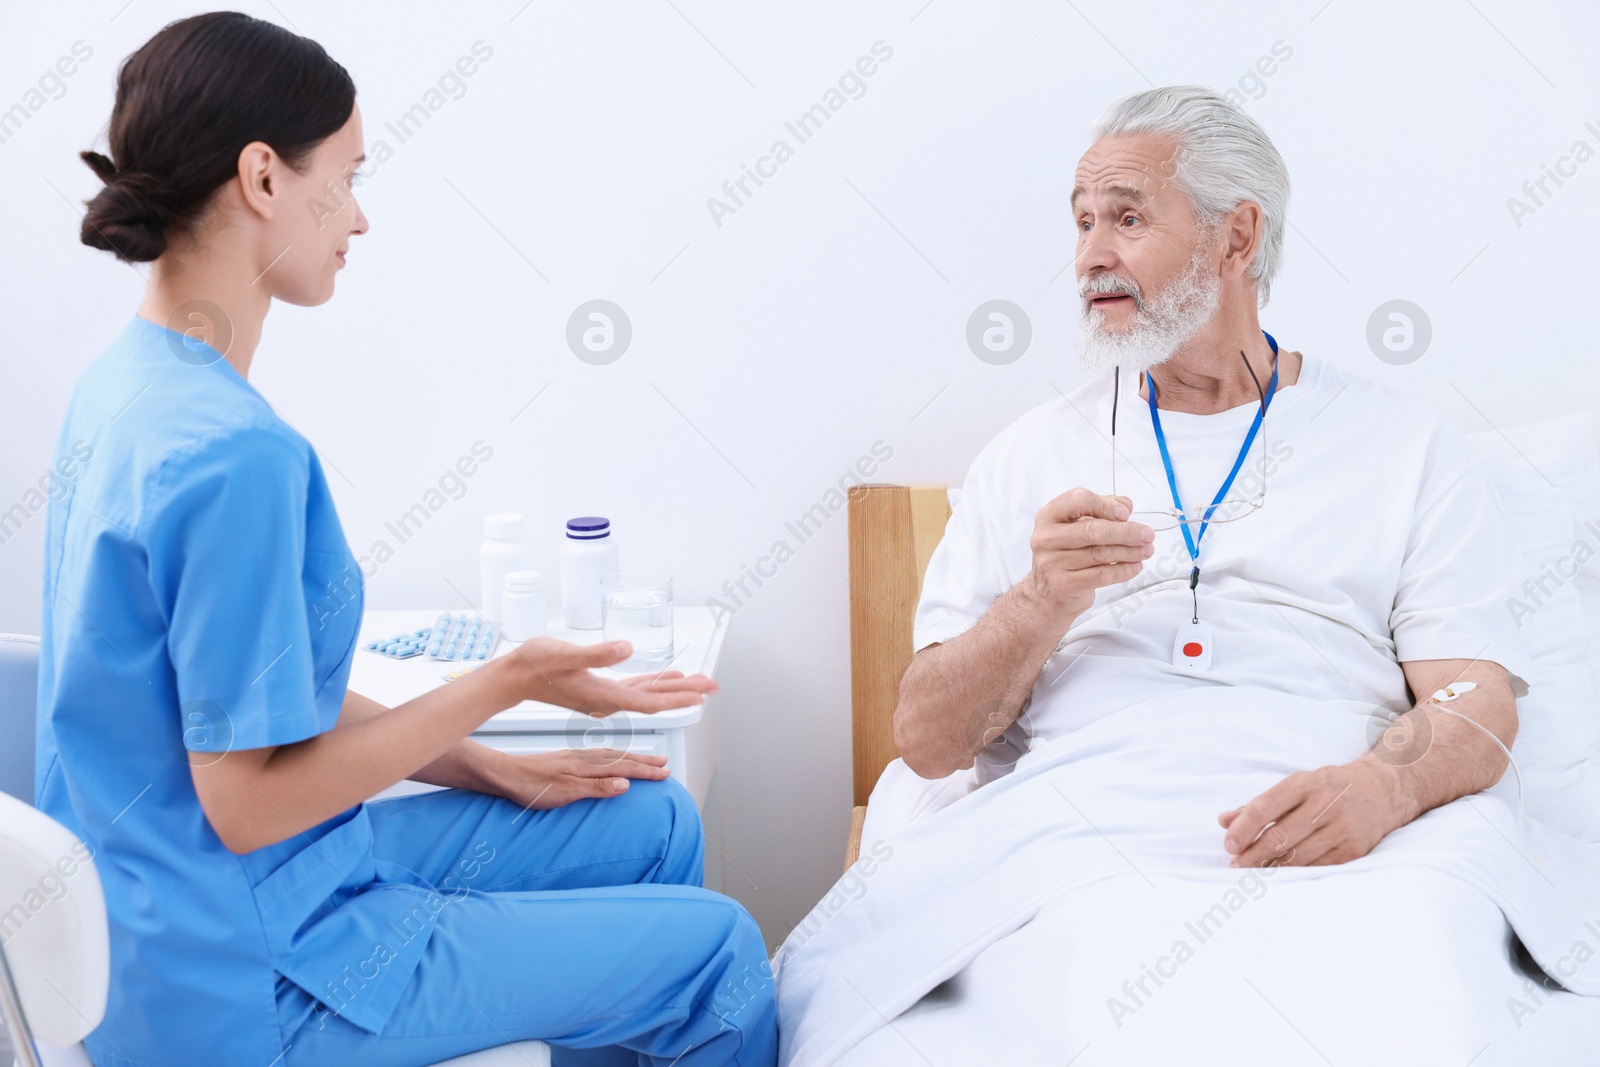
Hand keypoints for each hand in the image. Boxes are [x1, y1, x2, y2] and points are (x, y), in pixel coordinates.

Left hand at [484, 748, 670, 809]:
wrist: (506, 774)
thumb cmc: (533, 787)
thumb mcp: (567, 792)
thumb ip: (597, 787)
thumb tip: (626, 783)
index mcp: (587, 765)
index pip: (624, 767)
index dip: (645, 771)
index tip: (665, 773)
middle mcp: (584, 757)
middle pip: (621, 758)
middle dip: (644, 761)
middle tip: (665, 763)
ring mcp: (575, 756)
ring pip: (611, 755)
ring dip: (631, 757)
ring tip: (647, 759)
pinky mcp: (567, 758)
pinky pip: (599, 755)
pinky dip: (614, 756)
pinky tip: (613, 759)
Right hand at [505, 638, 717, 714]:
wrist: (514, 676)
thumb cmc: (536, 664)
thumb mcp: (566, 654)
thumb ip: (598, 654)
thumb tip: (627, 649)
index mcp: (603, 696)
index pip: (648, 701)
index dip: (677, 698)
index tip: (701, 694)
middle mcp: (607, 702)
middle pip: (654, 699)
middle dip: (685, 692)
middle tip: (714, 685)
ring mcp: (604, 697)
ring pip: (647, 694)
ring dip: (674, 689)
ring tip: (700, 683)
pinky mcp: (599, 689)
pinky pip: (635, 690)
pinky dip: (654, 685)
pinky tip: (668, 678)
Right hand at [1024, 489, 1153, 623]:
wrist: (1046, 593)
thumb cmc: (1066, 554)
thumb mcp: (1077, 527)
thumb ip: (1101, 511)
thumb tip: (1125, 505)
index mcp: (1050, 516)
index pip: (1078, 501)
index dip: (1105, 505)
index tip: (1126, 513)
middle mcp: (1046, 537)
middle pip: (1092, 530)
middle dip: (1126, 532)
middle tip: (1148, 535)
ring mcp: (1051, 562)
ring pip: (1100, 554)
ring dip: (1130, 552)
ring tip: (1146, 551)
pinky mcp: (1063, 585)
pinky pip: (1101, 575)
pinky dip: (1123, 570)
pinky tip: (1135, 567)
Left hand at [1218, 757, 1416, 867]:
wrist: (1382, 789)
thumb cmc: (1328, 787)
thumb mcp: (1295, 785)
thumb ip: (1259, 804)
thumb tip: (1224, 821)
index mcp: (1304, 783)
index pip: (1265, 807)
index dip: (1243, 829)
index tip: (1229, 845)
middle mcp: (1324, 804)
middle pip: (1280, 836)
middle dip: (1253, 854)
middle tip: (1235, 866)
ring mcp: (1342, 827)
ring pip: (1299, 855)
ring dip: (1271, 867)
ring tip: (1252, 873)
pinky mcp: (1354, 848)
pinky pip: (1319, 866)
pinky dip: (1296, 872)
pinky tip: (1281, 875)